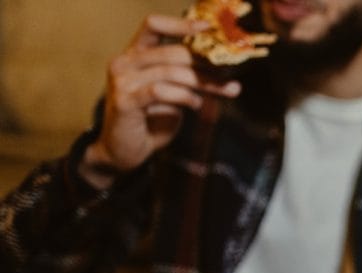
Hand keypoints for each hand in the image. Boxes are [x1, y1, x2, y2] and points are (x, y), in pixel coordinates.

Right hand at [80, 14, 241, 188]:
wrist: (125, 150)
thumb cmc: (151, 120)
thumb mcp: (173, 94)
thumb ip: (189, 79)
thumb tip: (225, 73)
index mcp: (135, 53)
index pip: (153, 25)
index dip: (180, 24)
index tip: (209, 28)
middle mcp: (125, 61)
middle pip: (172, 53)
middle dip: (206, 65)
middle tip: (230, 75)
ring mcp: (121, 80)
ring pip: (170, 72)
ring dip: (202, 82)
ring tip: (223, 91)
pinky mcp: (124, 101)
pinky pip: (160, 92)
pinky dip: (183, 97)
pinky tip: (196, 104)